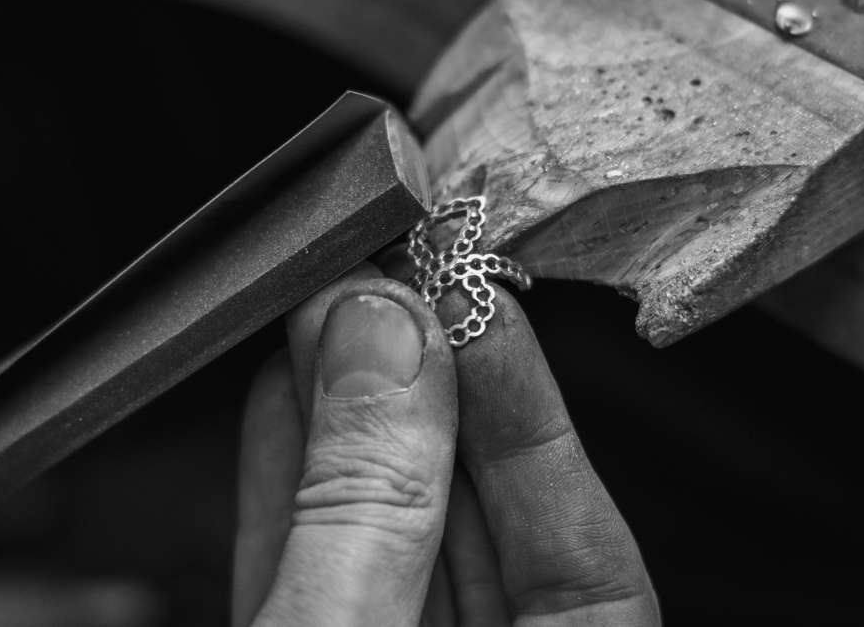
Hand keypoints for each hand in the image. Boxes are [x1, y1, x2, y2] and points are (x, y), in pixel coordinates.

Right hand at [232, 263, 659, 625]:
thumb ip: (371, 503)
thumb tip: (385, 337)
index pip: (586, 562)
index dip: (531, 417)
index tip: (474, 306)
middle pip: (472, 529)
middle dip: (419, 398)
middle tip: (380, 292)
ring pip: (382, 538)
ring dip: (343, 424)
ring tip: (321, 319)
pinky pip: (308, 571)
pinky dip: (286, 489)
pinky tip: (276, 404)